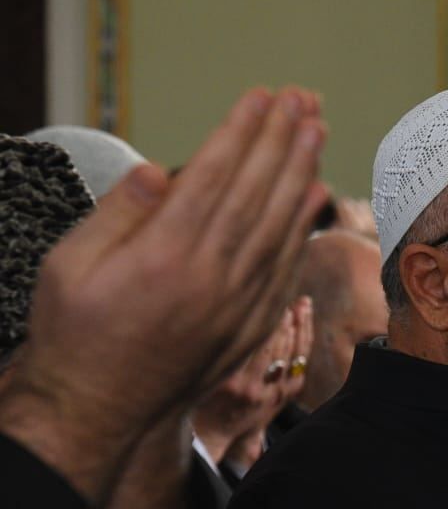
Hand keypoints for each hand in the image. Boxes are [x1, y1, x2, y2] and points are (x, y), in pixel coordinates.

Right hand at [0, 87, 326, 505]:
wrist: (102, 411)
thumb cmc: (75, 333)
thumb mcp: (68, 267)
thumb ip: (118, 215)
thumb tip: (161, 170)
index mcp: (163, 258)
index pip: (213, 180)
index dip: (240, 134)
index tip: (260, 97)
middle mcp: (211, 279)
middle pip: (257, 195)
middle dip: (281, 141)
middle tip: (302, 99)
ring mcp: (238, 305)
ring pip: (279, 226)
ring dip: (301, 173)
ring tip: (317, 129)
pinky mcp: (252, 325)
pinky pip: (286, 265)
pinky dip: (302, 226)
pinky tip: (315, 193)